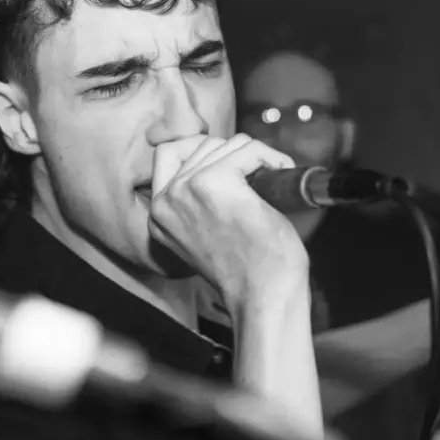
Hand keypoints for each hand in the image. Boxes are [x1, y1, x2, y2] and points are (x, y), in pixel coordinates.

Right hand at [147, 134, 308, 309]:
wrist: (265, 295)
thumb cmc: (249, 271)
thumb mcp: (209, 233)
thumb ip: (201, 202)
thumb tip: (224, 158)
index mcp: (159, 216)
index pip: (168, 153)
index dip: (203, 150)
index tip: (231, 161)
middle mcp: (165, 200)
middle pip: (201, 144)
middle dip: (235, 153)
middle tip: (260, 174)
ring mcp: (187, 189)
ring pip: (225, 144)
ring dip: (255, 155)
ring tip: (274, 178)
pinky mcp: (214, 182)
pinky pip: (247, 149)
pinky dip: (270, 157)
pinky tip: (281, 173)